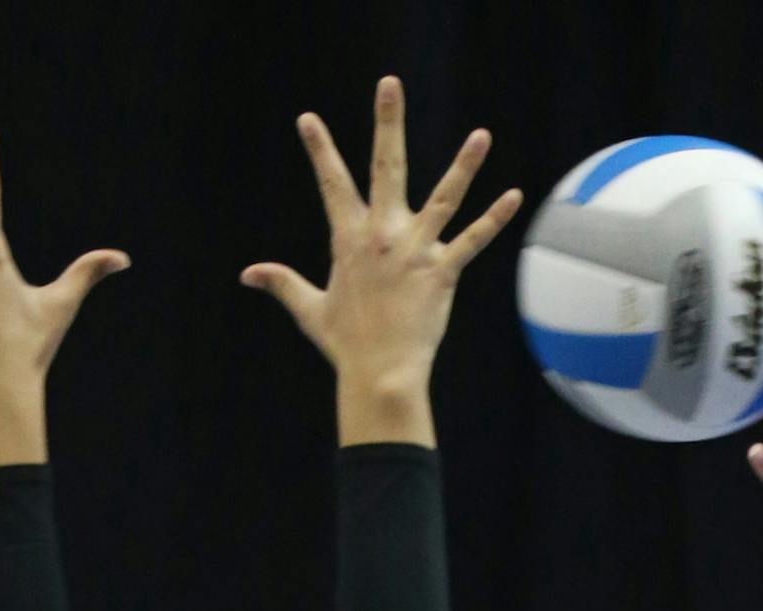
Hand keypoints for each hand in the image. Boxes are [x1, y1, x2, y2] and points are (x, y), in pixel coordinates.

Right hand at [243, 77, 520, 426]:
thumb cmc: (346, 345)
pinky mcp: (442, 272)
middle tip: (389, 85)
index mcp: (349, 239)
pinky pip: (474, 240)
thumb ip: (282, 283)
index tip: (310, 119)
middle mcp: (383, 235)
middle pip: (385, 166)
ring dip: (464, 164)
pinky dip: (495, 218)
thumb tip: (248, 274)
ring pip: (444, 197)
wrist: (379, 373)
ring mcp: (415, 250)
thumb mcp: (309, 309)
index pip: (332, 183)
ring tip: (482, 135)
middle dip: (386, 123)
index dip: (320, 150)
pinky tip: (514, 196)